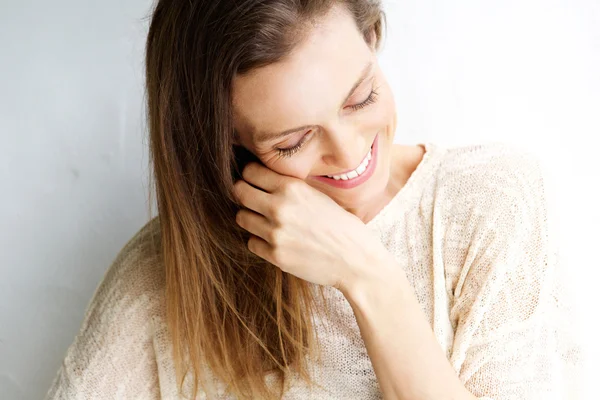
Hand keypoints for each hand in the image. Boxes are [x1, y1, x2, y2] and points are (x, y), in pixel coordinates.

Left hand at [232, 162, 390, 290]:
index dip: (250, 175)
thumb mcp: (318, 195)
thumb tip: (263, 176)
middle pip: (239, 191)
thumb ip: (290, 186)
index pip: (250, 171)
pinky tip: (275, 240)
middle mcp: (280, 207)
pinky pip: (251, 242)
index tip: (254, 181)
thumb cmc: (341, 225)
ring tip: (266, 221)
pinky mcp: (275, 255)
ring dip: (250, 218)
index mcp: (292, 188)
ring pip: (241, 217)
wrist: (355, 260)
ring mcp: (275, 233)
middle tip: (253, 200)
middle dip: (243, 193)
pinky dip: (259, 241)